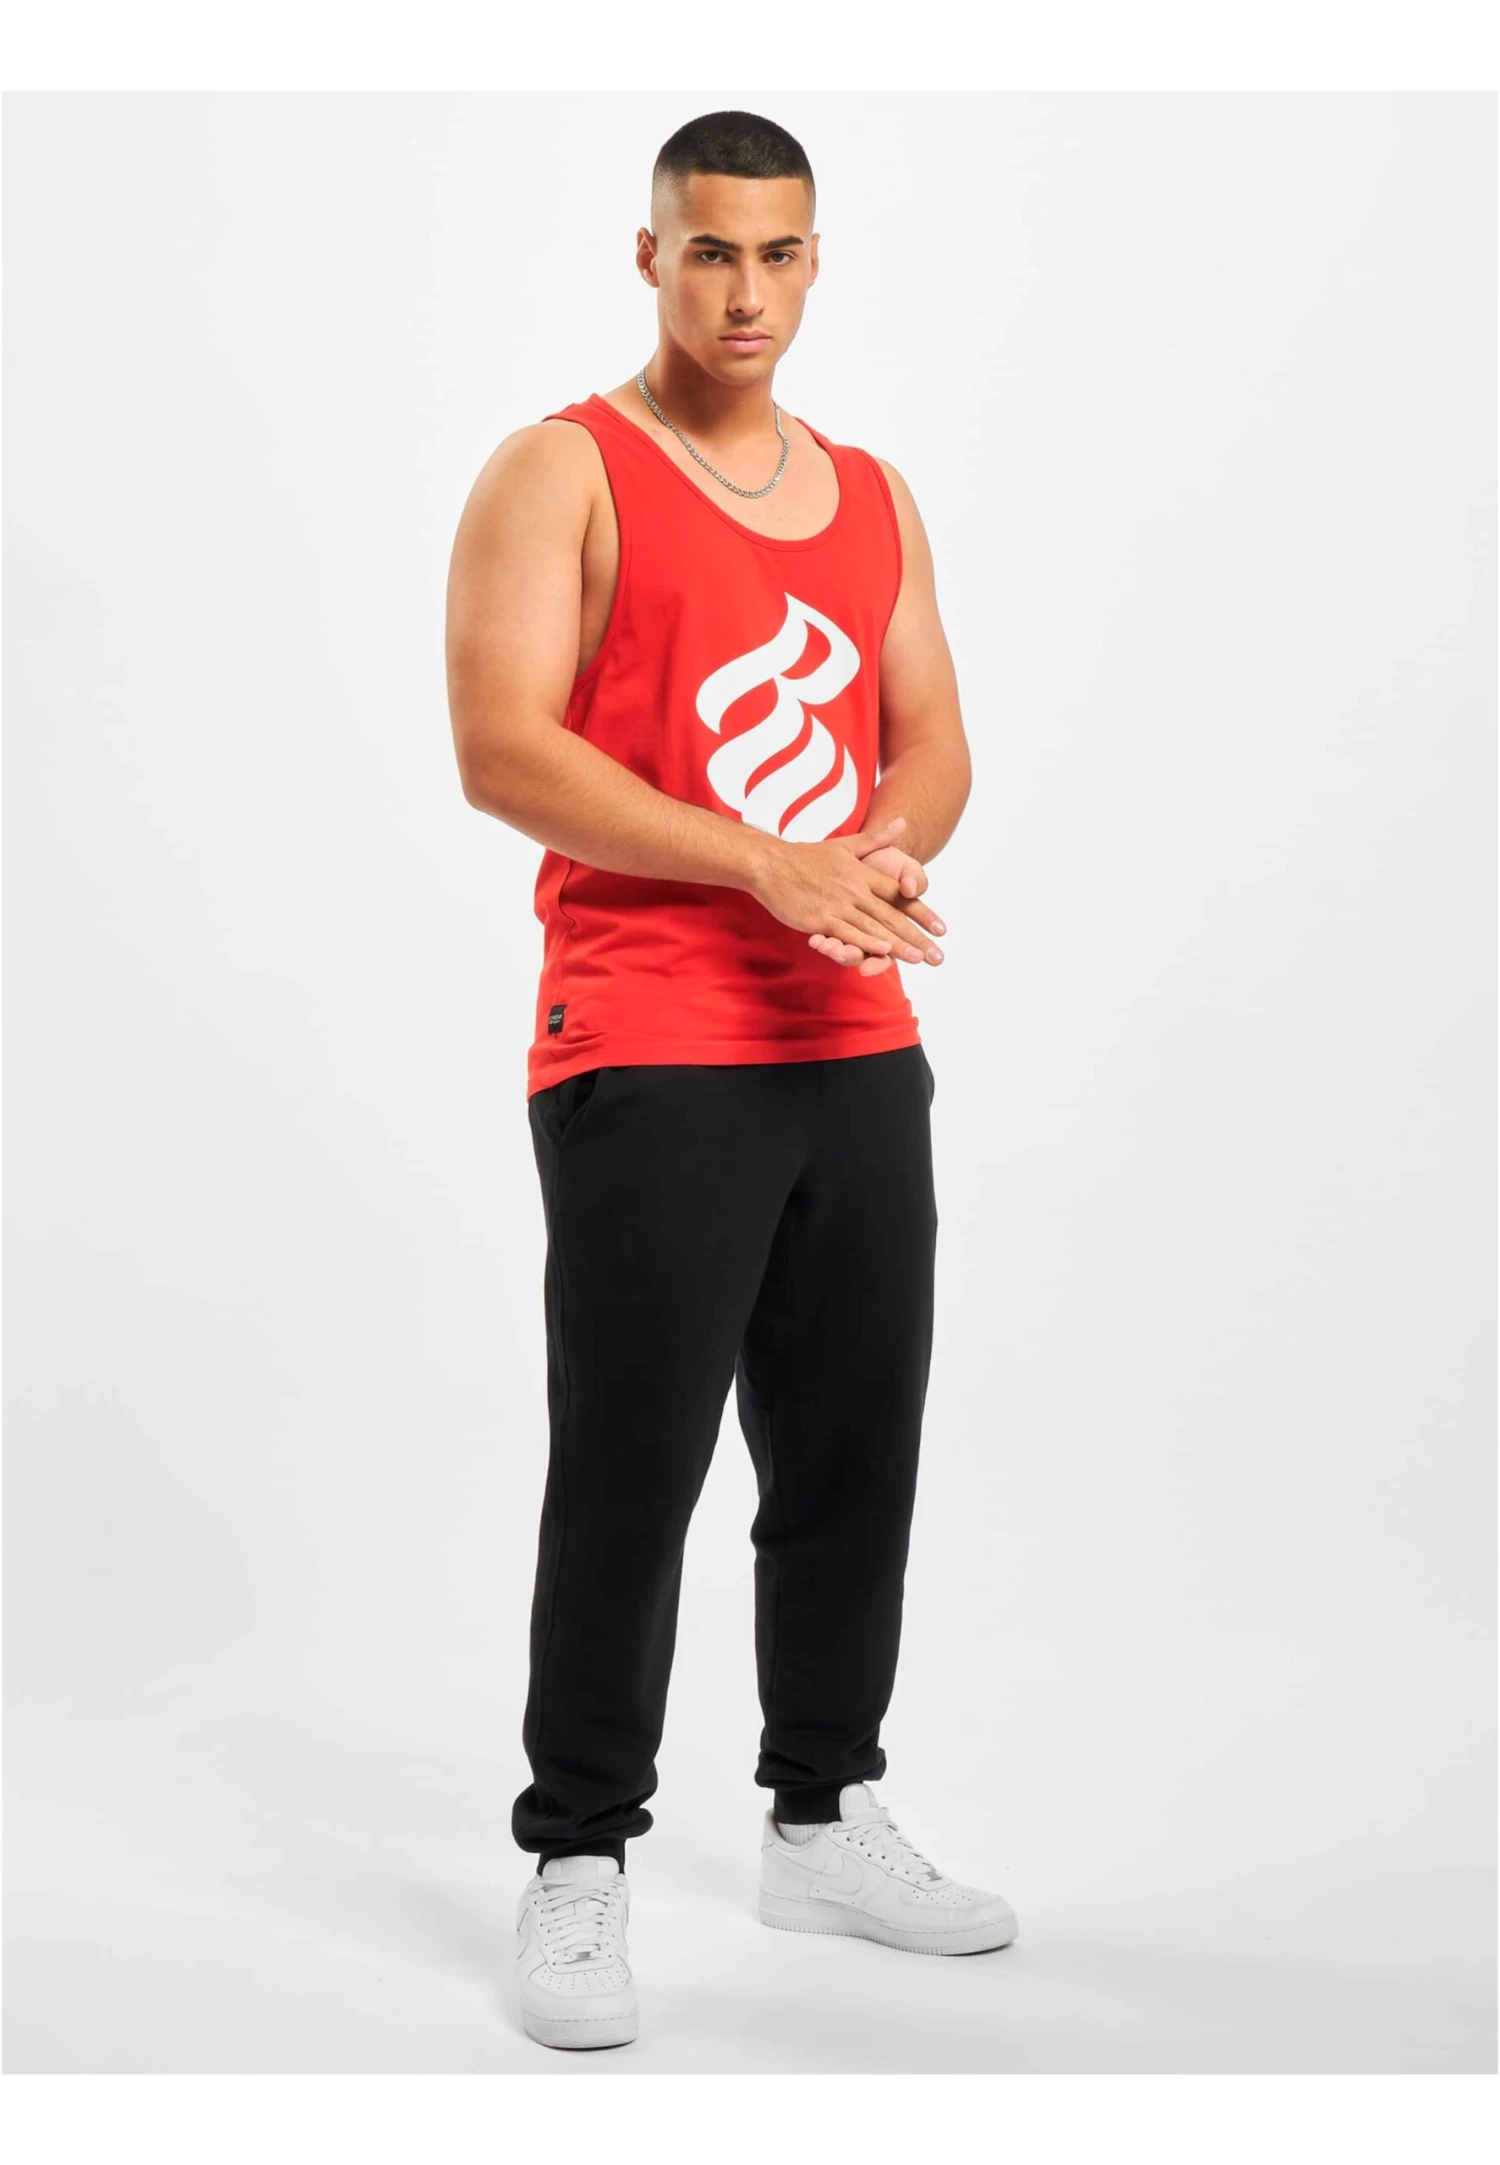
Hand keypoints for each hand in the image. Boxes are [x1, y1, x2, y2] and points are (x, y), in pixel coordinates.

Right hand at [749, 815, 945, 968]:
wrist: (770, 864)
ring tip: (918, 958)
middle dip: (917, 937)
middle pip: (892, 916)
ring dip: (897, 945)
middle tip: (937, 955)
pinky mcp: (820, 919)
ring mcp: (838, 905)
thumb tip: (902, 822)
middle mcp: (855, 890)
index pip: (899, 896)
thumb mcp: (845, 844)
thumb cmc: (806, 857)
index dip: (922, 913)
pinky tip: (882, 952)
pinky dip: (866, 941)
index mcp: (863, 874)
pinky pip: (847, 932)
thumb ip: (876, 839)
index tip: (941, 928)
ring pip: (874, 928)